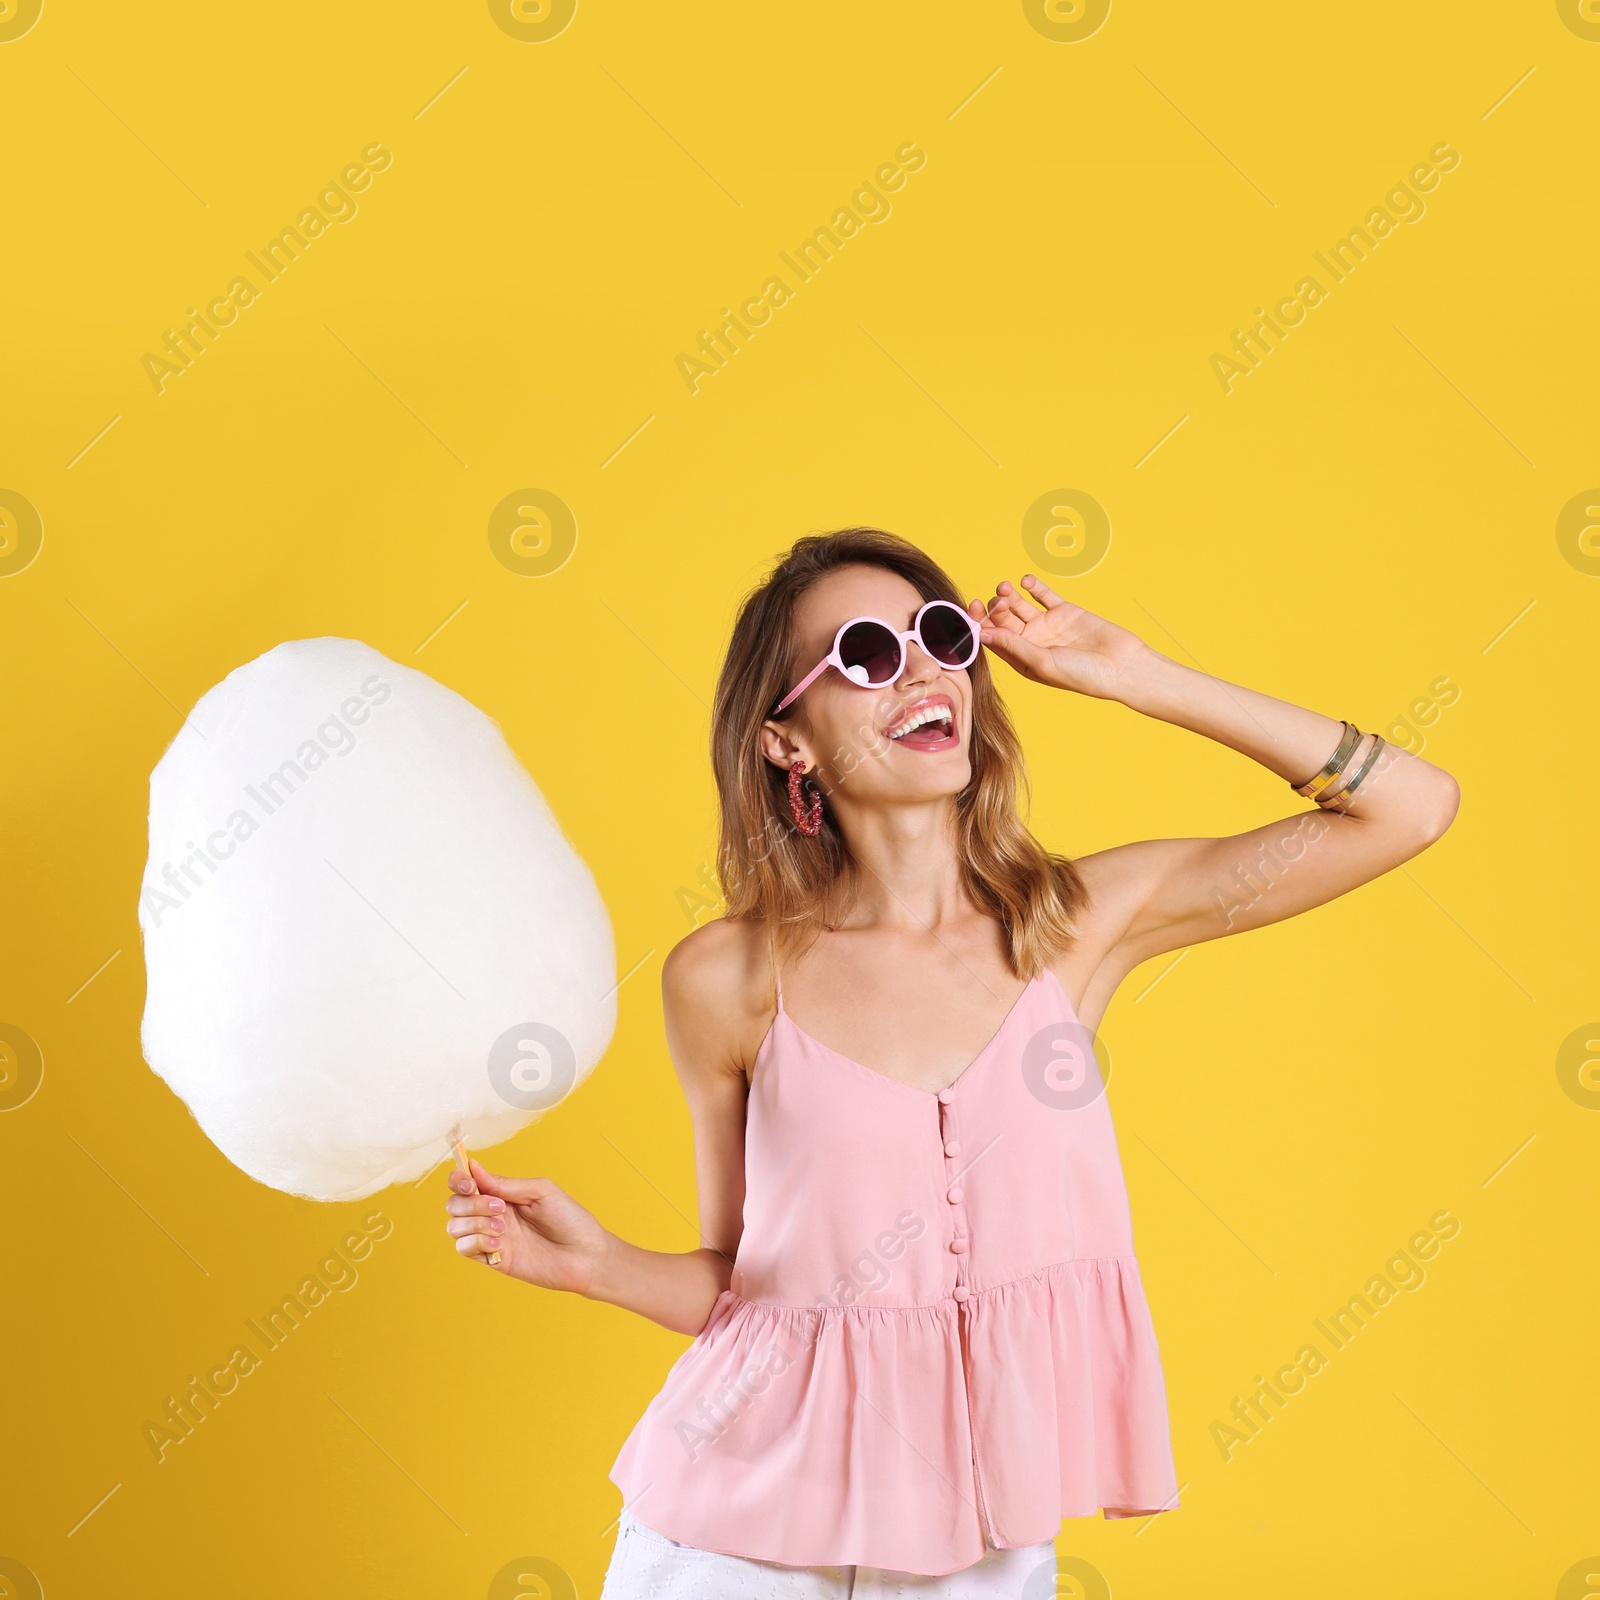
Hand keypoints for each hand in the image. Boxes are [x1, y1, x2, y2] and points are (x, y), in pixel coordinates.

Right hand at [445, 1158, 609, 1293]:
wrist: (585, 1255)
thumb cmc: (569, 1218)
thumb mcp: (540, 1191)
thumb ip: (505, 1183)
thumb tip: (473, 1167)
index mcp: (503, 1193)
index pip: (466, 1183)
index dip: (458, 1180)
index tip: (468, 1183)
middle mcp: (492, 1214)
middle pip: (454, 1204)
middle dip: (470, 1203)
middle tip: (500, 1207)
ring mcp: (491, 1237)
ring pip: (454, 1227)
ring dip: (473, 1223)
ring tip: (501, 1227)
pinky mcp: (493, 1259)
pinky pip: (464, 1249)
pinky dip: (475, 1243)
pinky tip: (499, 1244)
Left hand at [970, 575, 1148, 699]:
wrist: (1122, 666)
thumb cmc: (1082, 675)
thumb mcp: (1042, 662)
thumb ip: (1014, 646)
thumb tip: (983, 634)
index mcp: (1021, 659)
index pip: (993, 639)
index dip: (980, 624)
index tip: (972, 610)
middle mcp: (1031, 642)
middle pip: (1003, 620)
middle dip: (995, 608)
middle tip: (998, 599)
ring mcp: (1047, 625)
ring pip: (1019, 605)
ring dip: (1009, 595)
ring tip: (1007, 587)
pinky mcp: (1064, 611)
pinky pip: (1043, 594)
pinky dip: (1032, 586)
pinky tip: (1025, 581)